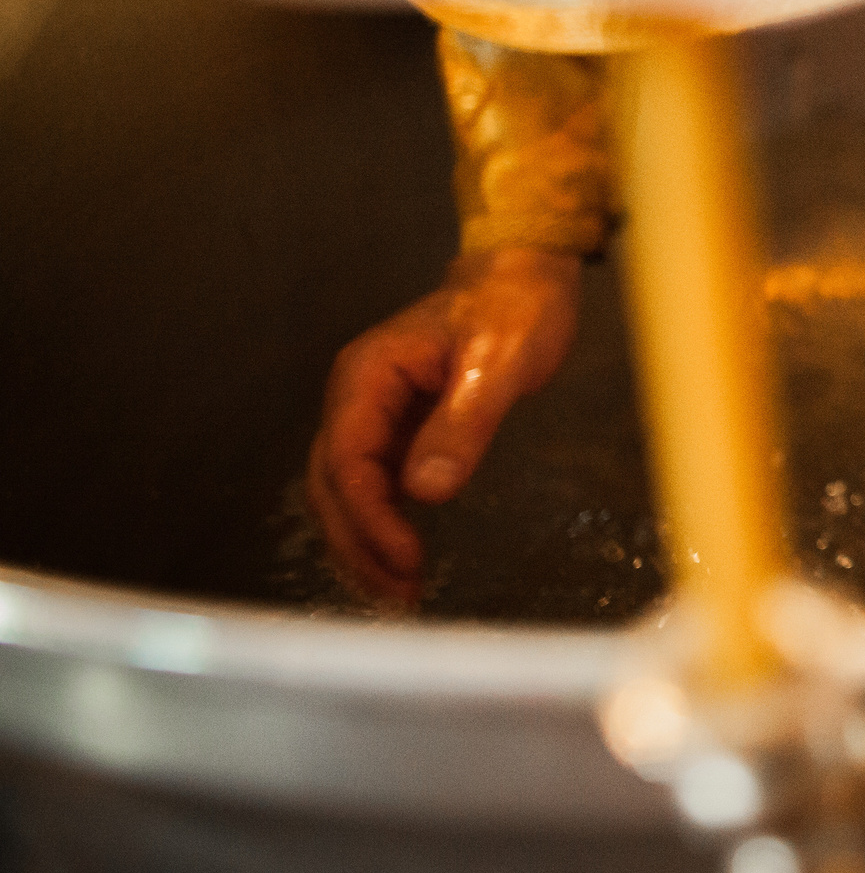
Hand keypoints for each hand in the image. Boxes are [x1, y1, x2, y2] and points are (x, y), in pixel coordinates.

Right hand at [307, 248, 581, 603]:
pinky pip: (373, 483)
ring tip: (397, 591)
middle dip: (359, 543)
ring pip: (346, 489)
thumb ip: (465, 422)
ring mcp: (374, 412)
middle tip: (398, 593)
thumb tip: (426, 491)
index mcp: (369, 375)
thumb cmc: (516, 308)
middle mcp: (358, 395)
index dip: (369, 517)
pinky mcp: (397, 427)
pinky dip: (381, 523)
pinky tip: (401, 557)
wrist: (523, 279)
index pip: (348, 460)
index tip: (404, 559)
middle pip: (333, 483)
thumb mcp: (501, 361)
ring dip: (363, 542)